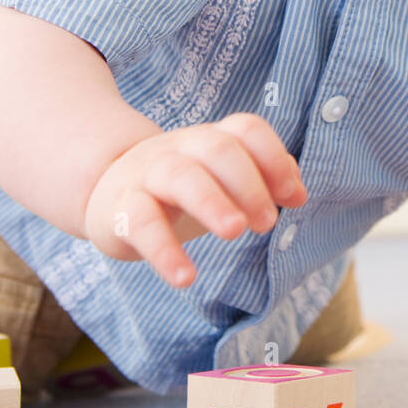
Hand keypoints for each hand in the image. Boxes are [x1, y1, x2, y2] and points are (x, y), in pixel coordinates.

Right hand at [81, 113, 306, 287]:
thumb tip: (299, 194)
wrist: (107, 191)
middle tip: (265, 223)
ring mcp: (147, 174)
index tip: (292, 195)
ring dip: (211, 202)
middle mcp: (180, 149)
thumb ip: (264, 182)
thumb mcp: (222, 181)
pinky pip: (140, 223)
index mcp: (211, 140)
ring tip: (235, 233)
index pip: (246, 129)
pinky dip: (163, 251)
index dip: (273, 157)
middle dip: (248, 184)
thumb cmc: (183, 190)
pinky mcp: (119, 208)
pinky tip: (185, 278)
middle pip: (217, 147)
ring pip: (179, 175)